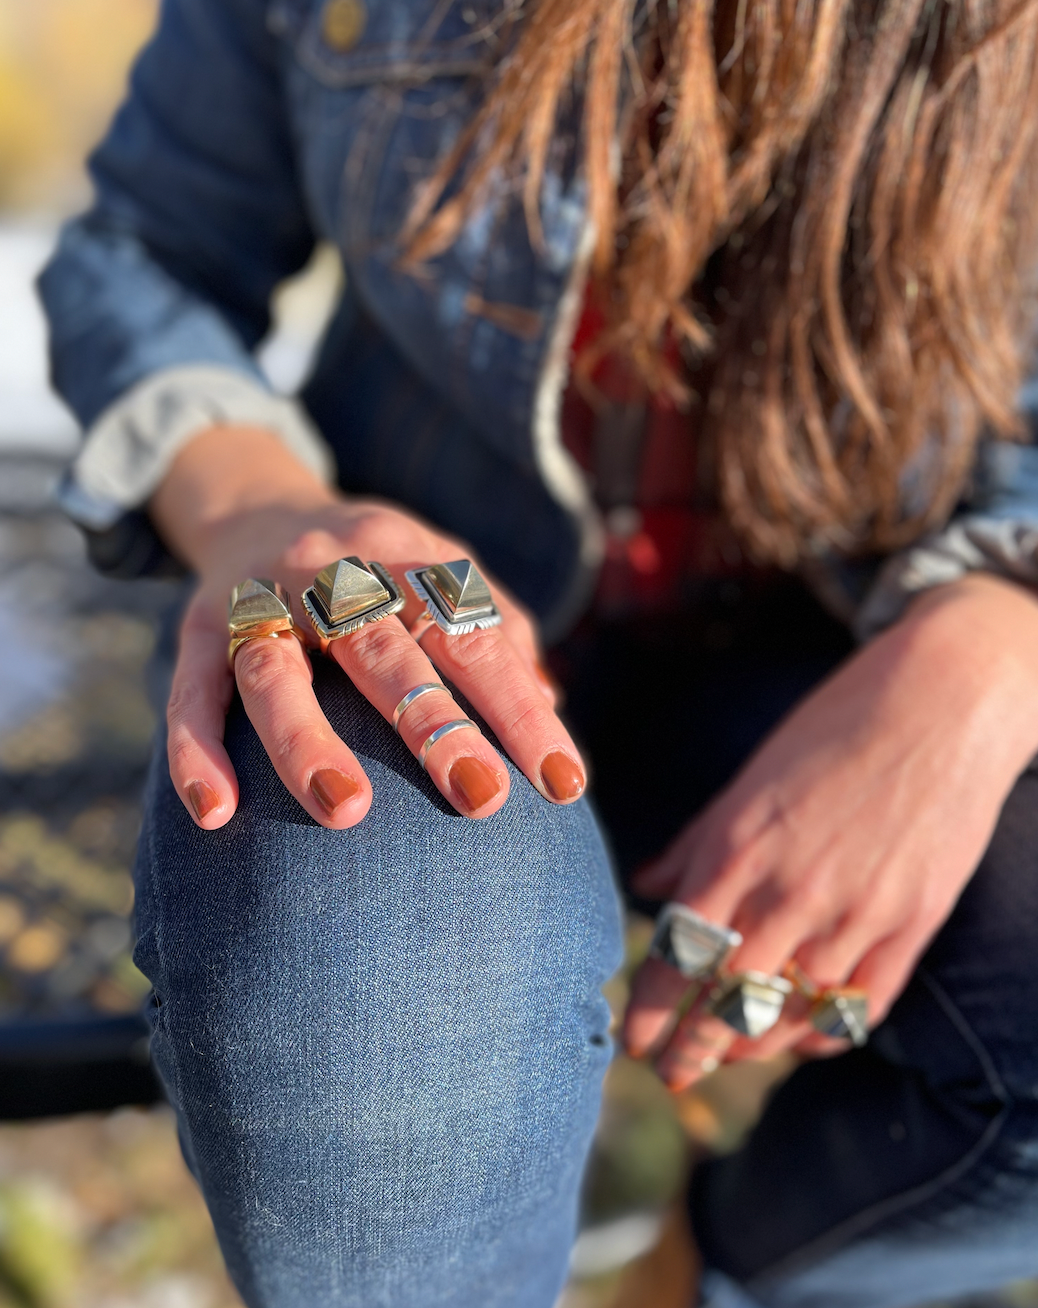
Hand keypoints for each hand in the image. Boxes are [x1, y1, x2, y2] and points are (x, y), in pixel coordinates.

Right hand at [151, 427, 585, 829]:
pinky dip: (196, 750)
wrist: (256, 504)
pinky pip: (191, 690)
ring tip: (346, 811)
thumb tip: (549, 702)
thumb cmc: (372, 564)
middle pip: (383, 648)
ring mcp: (257, 597)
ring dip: (307, 741)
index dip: (519, 707)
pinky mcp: (197, 628)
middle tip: (483, 798)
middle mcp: (330, 571)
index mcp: (403, 556)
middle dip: (434, 724)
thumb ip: (494, 624)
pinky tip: (217, 813)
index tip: (563, 782)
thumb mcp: (436, 569)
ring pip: (276, 671)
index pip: (470, 633)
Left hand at [622, 574, 1037, 1090]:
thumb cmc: (831, 729)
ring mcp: (856, 910)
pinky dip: (824, 1034)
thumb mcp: (750, 778)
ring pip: (793, 1012)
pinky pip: (861, 1005)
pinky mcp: (912, 922)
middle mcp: (791, 889)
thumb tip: (647, 881)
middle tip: (670, 1075)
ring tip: (729, 1056)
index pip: (679, 950)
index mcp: (738, 847)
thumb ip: (697, 839)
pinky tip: (800, 1039)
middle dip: (692, 1047)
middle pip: (729, 997)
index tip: (632, 1039)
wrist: (939, 701)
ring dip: (752, 1046)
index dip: (651, 1005)